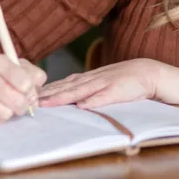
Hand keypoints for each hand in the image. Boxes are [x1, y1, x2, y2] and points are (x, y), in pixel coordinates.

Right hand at [0, 55, 46, 122]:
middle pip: (17, 101)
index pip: (25, 83)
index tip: (27, 91)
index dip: (31, 91)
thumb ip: (34, 76)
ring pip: (5, 114)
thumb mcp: (17, 66)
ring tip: (6, 105)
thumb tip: (37, 94)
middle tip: (20, 103)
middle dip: (23, 105)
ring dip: (10, 113)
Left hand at [38, 59, 162, 108]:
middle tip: (30, 101)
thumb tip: (74, 101)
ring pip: (79, 90)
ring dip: (62, 96)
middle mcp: (93, 79)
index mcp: (89, 78)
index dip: (48, 90)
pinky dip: (92, 100)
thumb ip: (89, 90)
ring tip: (46, 104)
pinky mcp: (117, 90)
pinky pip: (103, 96)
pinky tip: (81, 106)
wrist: (148, 72)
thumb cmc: (125, 80)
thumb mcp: (104, 84)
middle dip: (48, 94)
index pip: (65, 83)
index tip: (32, 96)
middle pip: (67, 86)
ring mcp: (105, 84)